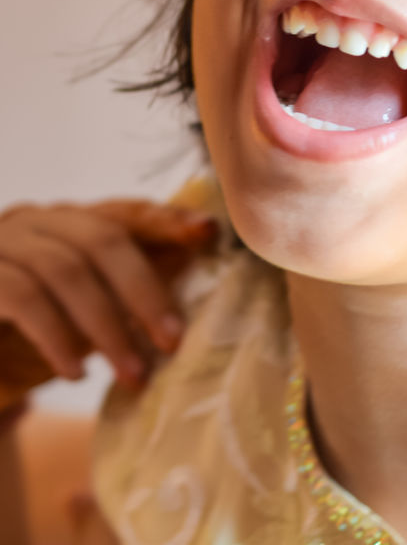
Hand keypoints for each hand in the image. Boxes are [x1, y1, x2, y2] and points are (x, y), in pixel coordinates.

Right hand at [0, 197, 218, 408]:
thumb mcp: (78, 311)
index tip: (206, 233)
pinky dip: (56, 337)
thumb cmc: (20, 336)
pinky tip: (76, 373)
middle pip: (101, 238)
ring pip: (66, 269)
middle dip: (144, 288)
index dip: (165, 219)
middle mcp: (32, 221)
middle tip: (173, 339)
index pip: (123, 212)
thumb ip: (120, 292)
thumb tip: (190, 275)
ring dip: (106, 325)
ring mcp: (0, 244)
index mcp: (64, 220)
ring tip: (133, 373)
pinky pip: (24, 298)